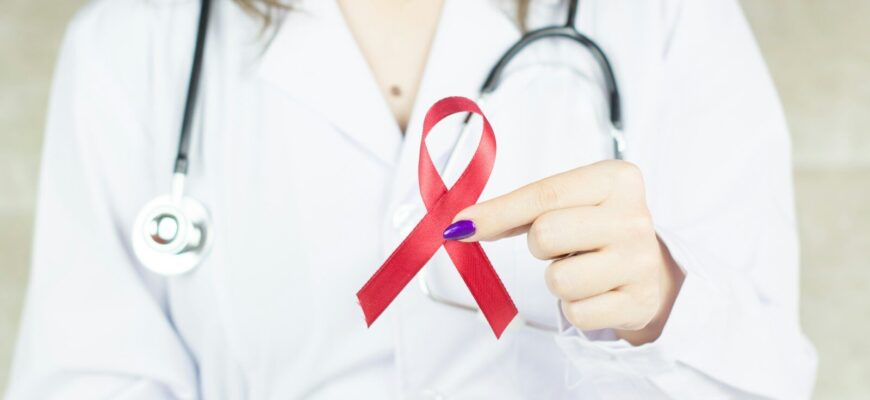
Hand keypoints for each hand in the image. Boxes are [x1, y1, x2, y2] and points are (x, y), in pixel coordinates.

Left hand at [443, 160, 684, 343]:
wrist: (651, 268)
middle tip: (561, 245)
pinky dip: (574, 307)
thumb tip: (462, 225)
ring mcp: (640, 262)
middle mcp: (633, 217)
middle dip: (539, 245)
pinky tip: (594, 291)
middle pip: (545, 235)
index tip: (460, 226)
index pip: (544, 195)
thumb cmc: (597, 228)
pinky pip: (576, 313)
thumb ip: (518, 209)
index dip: (497, 213)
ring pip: (558, 279)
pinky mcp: (638, 303)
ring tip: (581, 268)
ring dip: (557, 279)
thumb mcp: (570, 202)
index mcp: (616, 179)